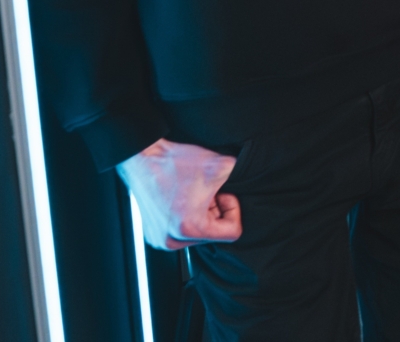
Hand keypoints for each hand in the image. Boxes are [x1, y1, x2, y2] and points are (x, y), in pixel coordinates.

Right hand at [118, 139, 241, 250]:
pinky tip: (182, 199)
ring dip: (202, 213)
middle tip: (205, 192)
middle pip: (214, 233)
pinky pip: (183, 231)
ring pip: (199, 233)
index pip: (232, 232)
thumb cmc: (175, 163)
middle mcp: (172, 240)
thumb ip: (242, 176)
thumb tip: (257, 178)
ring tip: (192, 194)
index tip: (222, 194)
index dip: (233, 209)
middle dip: (216, 211)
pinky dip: (188, 216)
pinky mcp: (153, 235)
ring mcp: (160, 240)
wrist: (143, 158)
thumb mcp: (221, 166)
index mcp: (190, 229)